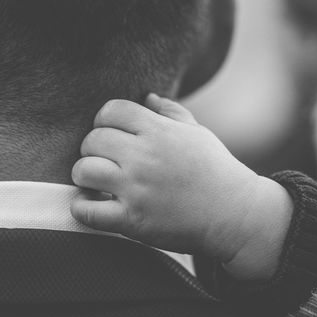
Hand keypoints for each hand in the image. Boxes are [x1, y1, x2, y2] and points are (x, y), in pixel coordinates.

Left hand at [71, 94, 292, 279]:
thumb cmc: (216, 171)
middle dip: (92, 149)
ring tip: (94, 182)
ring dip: (84, 175)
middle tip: (103, 161)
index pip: (111, 110)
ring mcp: (137, 189)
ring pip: (84, 171)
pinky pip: (87, 211)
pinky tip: (89, 205)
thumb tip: (147, 96)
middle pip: (92, 140)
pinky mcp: (132, 220)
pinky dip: (81, 208)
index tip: (111, 136)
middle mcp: (145, 157)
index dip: (104, 121)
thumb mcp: (198, 134)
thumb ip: (170, 112)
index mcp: (159, 132)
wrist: (235, 216)